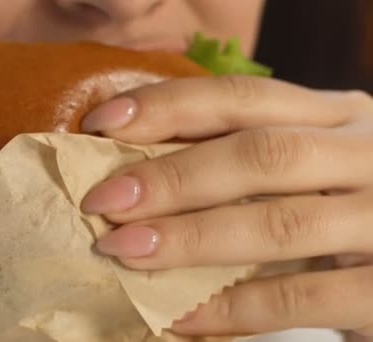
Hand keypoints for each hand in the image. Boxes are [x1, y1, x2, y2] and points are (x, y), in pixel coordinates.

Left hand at [79, 76, 372, 337]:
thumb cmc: (343, 208)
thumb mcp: (306, 168)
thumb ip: (243, 160)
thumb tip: (139, 170)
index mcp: (336, 117)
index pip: (243, 98)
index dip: (168, 107)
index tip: (101, 123)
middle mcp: (365, 157)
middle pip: (260, 155)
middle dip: (172, 177)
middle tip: (103, 200)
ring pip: (278, 223)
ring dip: (189, 238)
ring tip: (123, 250)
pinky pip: (297, 297)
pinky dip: (230, 306)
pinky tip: (178, 314)